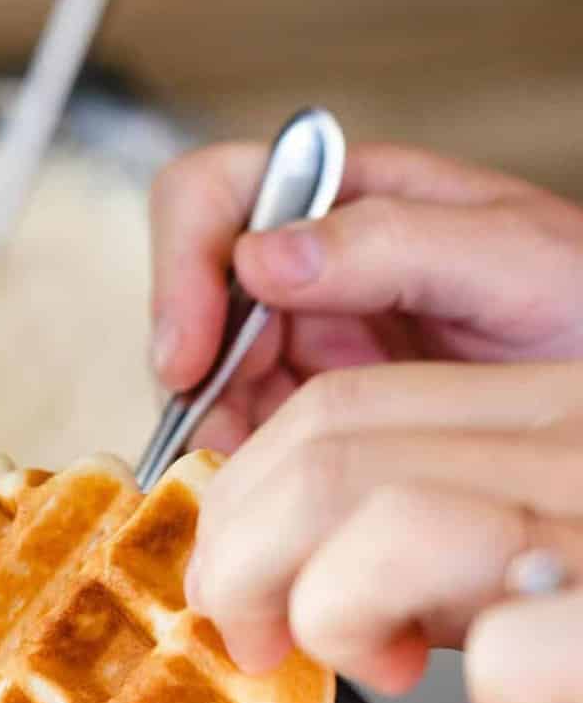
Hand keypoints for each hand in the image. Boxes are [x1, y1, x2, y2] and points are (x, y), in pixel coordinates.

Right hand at [150, 141, 582, 450]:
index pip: (212, 197)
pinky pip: (246, 440)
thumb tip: (260, 257)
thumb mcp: (520, 263)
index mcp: (353, 199)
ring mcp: (315, 346)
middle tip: (234, 445)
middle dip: (196, 376)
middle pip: (191, 303)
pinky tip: (293, 504)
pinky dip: (246, 476)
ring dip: (219, 434)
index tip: (190, 358)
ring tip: (277, 483)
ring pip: (206, 384)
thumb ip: (393, 242)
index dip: (181, 271)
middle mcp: (317, 267)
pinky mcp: (321, 419)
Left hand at [182, 360, 582, 702]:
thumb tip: (257, 559)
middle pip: (337, 443)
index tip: (236, 578)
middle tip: (255, 633)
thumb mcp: (510, 567)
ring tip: (363, 660)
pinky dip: (491, 682)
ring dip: (333, 605)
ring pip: (397, 516)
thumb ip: (412, 536)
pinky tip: (511, 696)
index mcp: (553, 415)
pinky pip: (516, 643)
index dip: (245, 494)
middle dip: (245, 550)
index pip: (341, 404)